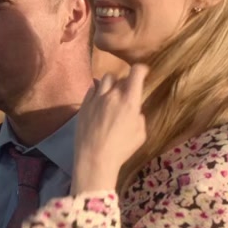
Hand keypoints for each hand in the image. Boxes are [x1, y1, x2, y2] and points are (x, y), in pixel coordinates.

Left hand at [72, 64, 148, 193]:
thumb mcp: (140, 134)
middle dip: (126, 81)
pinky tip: (99, 101)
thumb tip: (135, 111)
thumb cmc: (121, 149)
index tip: (143, 72)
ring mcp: (96, 98)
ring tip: (112, 93)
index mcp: (130, 100)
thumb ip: (139, 117)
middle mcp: (113, 95)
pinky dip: (98, 91)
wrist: (94, 158)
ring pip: (105, 79)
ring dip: (111, 83)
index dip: (141, 69)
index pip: (136, 72)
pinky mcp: (84, 104)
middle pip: (120, 76)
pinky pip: (91, 89)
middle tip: (127, 91)